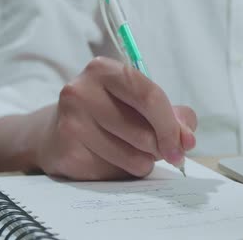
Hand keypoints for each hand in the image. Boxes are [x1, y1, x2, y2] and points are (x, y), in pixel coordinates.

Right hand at [34, 57, 196, 179]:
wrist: (56, 132)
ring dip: (145, 162)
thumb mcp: (140, 102)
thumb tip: (187, 139)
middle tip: (166, 153)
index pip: (150, 97)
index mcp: (104, 70)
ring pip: (132, 156)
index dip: (172, 126)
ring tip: (135, 153)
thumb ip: (173, 115)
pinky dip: (123, 172)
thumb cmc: (109, 112)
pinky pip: (114, 172)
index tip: (185, 145)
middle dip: (162, 147)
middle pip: (143, 131)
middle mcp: (81, 91)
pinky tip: (112, 159)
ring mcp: (70, 122)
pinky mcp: (66, 152)